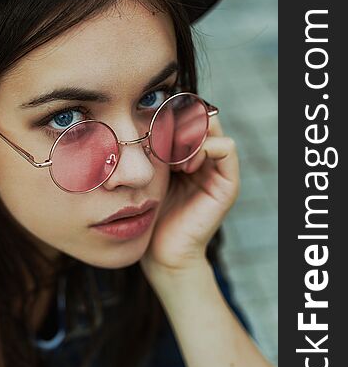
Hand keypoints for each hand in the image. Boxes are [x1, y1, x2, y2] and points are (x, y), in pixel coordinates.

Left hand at [140, 115, 239, 278]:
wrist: (160, 253)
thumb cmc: (148, 214)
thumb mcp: (146, 174)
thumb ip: (151, 148)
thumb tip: (140, 116)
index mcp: (183, 154)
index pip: (183, 115)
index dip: (169, 113)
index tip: (149, 125)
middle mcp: (203, 159)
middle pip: (198, 116)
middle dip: (179, 120)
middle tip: (160, 135)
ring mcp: (217, 170)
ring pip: (213, 127)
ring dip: (191, 134)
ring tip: (171, 154)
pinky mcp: (227, 184)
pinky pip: (227, 148)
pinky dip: (205, 148)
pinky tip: (185, 166)